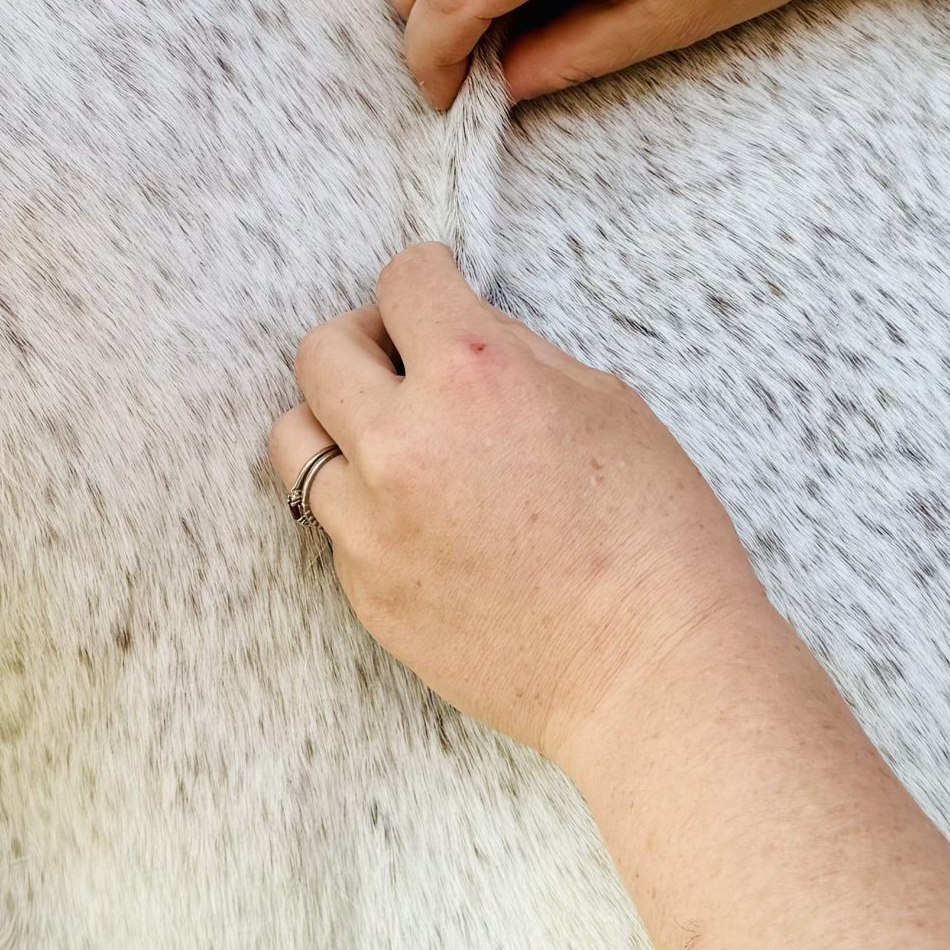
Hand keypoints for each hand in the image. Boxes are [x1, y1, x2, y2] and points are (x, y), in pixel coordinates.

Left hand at [269, 246, 785, 761]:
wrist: (651, 673)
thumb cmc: (655, 537)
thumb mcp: (607, 403)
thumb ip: (516, 356)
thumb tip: (463, 337)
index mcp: (474, 374)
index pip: (402, 281)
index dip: (427, 277)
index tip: (436, 288)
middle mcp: (403, 442)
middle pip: (320, 352)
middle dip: (365, 341)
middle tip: (408, 361)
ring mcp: (373, 524)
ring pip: (295, 440)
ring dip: (341, 426)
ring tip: (398, 444)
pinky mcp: (366, 592)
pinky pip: (334, 522)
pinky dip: (368, 506)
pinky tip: (430, 521)